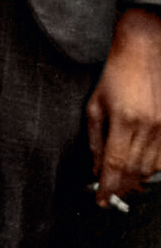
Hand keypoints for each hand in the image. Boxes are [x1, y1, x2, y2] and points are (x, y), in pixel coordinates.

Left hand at [88, 8, 160, 205]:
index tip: (101, 200)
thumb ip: (95, 135)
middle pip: (135, 171)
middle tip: (111, 196)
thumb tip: (96, 164)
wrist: (146, 48)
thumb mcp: (96, 101)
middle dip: (121, 188)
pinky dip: (153, 170)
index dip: (107, 187)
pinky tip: (142, 171)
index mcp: (125, 121)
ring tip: (124, 186)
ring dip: (137, 181)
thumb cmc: (116, 71)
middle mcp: (148, 128)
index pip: (114, 165)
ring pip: (152, 169)